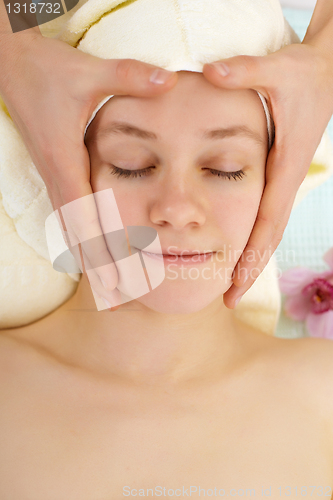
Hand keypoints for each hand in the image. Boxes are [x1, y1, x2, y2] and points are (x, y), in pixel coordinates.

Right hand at [0, 33, 176, 305]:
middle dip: (97, 269)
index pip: (85, 217)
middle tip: (118, 301)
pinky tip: (95, 255)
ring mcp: (56, 178)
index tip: (119, 280)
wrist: (13, 67)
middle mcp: (59, 177)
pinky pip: (70, 218)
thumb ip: (128, 77)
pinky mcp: (58, 174)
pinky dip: (83, 241)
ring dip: (89, 261)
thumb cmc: (48, 71)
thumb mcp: (88, 71)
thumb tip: (169, 80)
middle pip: (77, 235)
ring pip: (71, 231)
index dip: (102, 250)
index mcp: (66, 161)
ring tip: (109, 291)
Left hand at [202, 41, 332, 308]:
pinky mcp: (278, 175)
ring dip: (251, 258)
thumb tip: (208, 72)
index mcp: (285, 167)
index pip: (268, 221)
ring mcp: (282, 180)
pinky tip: (235, 247)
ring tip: (229, 285)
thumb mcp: (276, 68)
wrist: (328, 71)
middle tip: (228, 300)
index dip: (252, 255)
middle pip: (269, 236)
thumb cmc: (303, 73)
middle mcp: (285, 180)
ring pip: (268, 229)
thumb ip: (244, 71)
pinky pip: (265, 213)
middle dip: (250, 270)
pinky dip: (252, 235)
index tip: (235, 284)